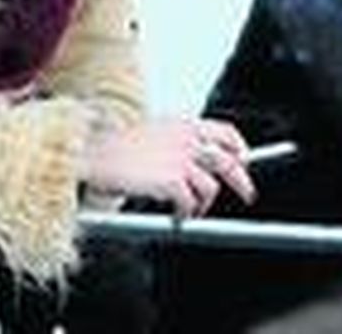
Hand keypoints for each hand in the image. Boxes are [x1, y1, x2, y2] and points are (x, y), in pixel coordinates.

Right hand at [83, 118, 257, 217]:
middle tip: (248, 194)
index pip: (226, 132)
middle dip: (243, 180)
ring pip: (210, 188)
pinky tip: (177, 217)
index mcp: (183, 124)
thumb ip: (177, 143)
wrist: (93, 155)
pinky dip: (186, 214)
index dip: (239, 148)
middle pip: (229, 161)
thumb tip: (195, 163)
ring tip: (190, 212)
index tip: (243, 160)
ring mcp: (180, 160)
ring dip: (203, 205)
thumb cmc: (116, 148)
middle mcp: (186, 140)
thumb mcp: (153, 133)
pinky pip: (190, 204)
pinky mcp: (172, 181)